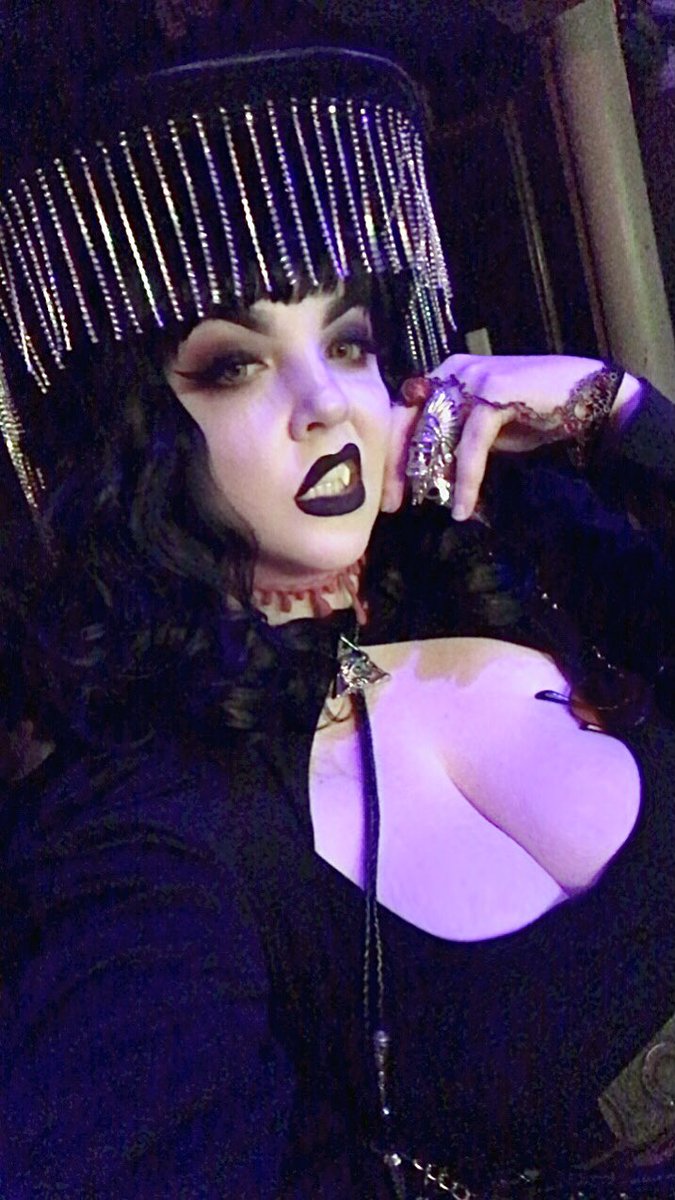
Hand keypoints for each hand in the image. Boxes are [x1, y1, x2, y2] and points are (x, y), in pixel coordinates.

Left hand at [382, 353, 640, 520]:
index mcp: (444, 376)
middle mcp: (452, 372)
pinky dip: (466, 479)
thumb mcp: (483, 430)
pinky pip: (470, 444)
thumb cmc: (533, 413)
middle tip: (391, 505)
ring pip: (437, 435)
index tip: (386, 490)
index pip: (402, 414)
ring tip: (430, 509)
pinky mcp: (494, 392)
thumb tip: (424, 477)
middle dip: (399, 468)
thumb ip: (453, 442)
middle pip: (409, 423)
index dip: (391, 453)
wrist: (586, 394)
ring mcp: (472, 378)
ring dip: (432, 478)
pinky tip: (464, 507)